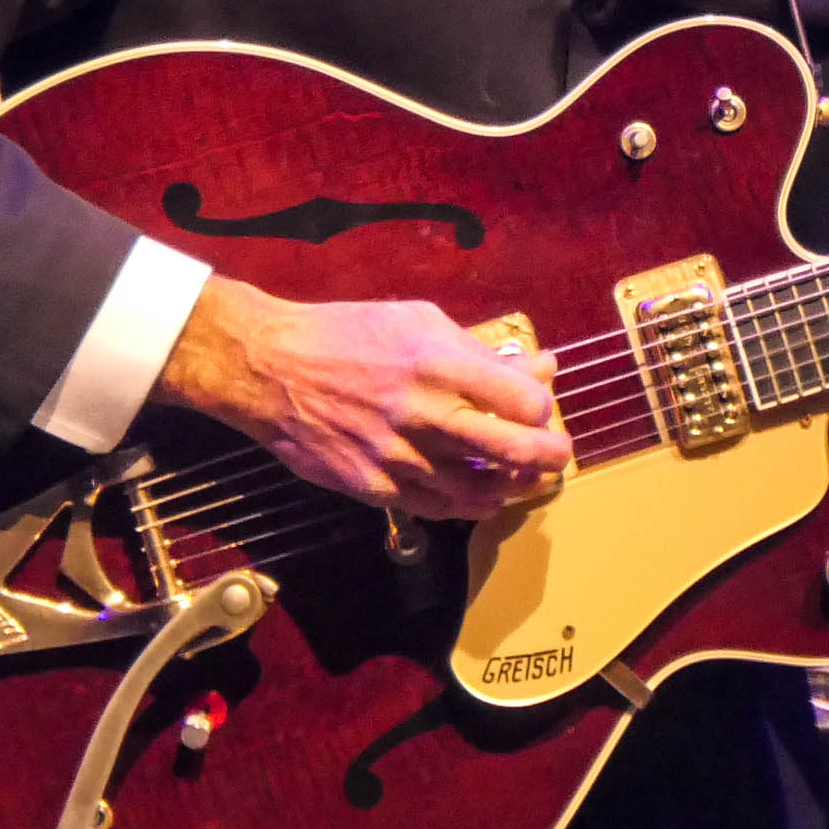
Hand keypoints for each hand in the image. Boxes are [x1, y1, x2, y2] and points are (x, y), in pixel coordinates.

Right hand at [156, 276, 569, 518]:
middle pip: (509, 450)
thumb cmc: (348, 334)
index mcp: (436, 363)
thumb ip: (481, 350)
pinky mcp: (372, 486)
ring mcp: (396, 455)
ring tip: (526, 480)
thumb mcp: (419, 320)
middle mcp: (421, 413)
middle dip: (547, 457)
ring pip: (476, 489)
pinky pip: (435, 507)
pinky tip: (483, 497)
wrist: (270, 368)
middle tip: (558, 456)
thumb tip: (540, 367)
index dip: (541, 408)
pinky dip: (468, 506)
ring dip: (512, 489)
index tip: (540, 409)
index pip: (520, 400)